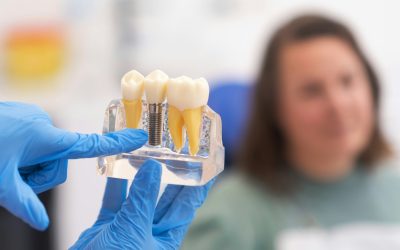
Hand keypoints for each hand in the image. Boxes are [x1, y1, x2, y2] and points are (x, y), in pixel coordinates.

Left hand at [0, 102, 147, 229]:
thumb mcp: (0, 183)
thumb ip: (23, 204)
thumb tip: (39, 223)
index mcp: (47, 137)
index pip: (91, 144)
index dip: (118, 143)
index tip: (139, 137)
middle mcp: (44, 124)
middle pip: (58, 161)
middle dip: (40, 174)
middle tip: (13, 176)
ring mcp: (31, 118)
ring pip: (44, 152)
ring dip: (28, 165)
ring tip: (5, 163)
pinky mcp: (21, 116)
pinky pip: (32, 140)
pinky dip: (21, 152)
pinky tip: (4, 152)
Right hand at [71, 160, 214, 249]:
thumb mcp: (133, 232)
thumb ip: (142, 200)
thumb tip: (154, 168)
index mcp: (166, 240)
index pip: (188, 206)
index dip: (199, 186)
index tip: (208, 166)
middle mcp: (151, 233)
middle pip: (166, 198)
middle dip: (173, 175)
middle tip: (179, 152)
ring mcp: (129, 229)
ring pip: (139, 197)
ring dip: (141, 176)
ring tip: (148, 152)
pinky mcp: (107, 228)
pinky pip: (114, 201)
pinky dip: (114, 184)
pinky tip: (116, 165)